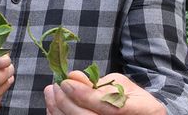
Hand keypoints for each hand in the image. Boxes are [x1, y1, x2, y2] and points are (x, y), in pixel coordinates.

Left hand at [44, 71, 165, 114]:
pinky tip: (54, 107)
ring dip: (58, 109)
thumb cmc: (133, 100)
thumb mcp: (123, 85)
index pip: (106, 105)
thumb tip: (74, 76)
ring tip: (50, 92)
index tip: (66, 81)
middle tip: (55, 86)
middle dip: (66, 101)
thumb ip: (100, 82)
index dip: (84, 94)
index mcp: (136, 110)